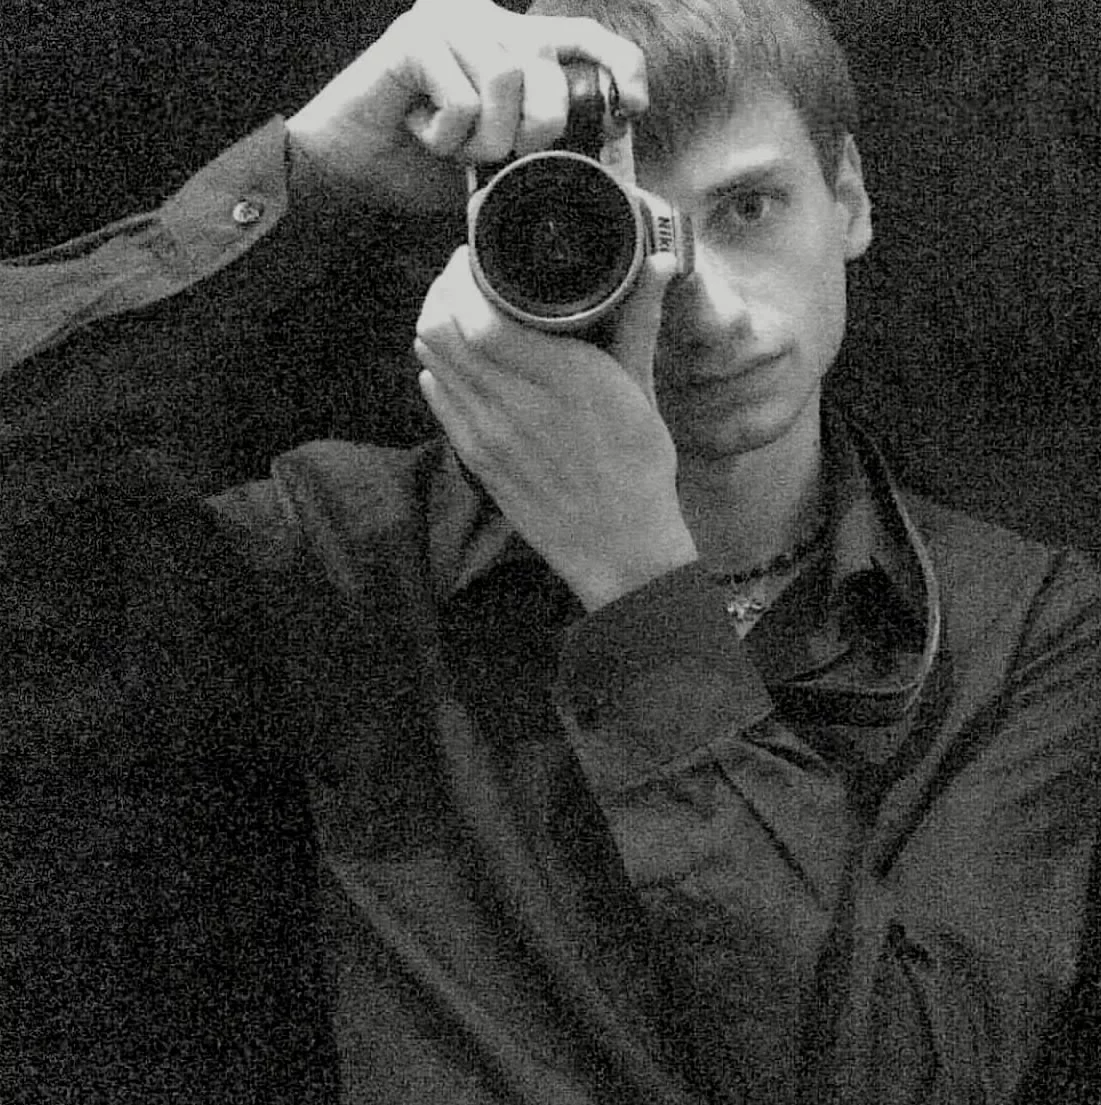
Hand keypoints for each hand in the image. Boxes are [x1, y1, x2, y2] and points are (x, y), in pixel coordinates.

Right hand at [286, 0, 646, 212]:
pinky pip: (461, 98)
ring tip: (453, 147)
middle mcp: (485, 17)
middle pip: (548, 67)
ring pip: (506, 80)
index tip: (631, 110)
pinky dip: (446, 136)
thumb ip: (542, 140)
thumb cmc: (421, 165)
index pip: (584, 37)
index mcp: (511, 40)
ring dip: (484, 138)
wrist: (348, 172)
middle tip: (496, 155)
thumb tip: (609, 144)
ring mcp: (448, 20)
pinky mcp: (414, 37)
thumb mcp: (498, 157)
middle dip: (534, 130)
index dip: (617, 68)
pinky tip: (422, 133)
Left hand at [415, 248, 697, 611]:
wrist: (618, 546)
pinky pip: (436, 397)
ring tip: (456, 310)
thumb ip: (639, 321)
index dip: (463, 276)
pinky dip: (437, 367)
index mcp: (563, 378)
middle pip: (442, 329)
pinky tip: (456, 357)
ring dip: (436, 326)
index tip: (474, 257)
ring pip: (431, 360)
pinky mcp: (475, 458)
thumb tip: (662, 264)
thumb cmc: (638, 468)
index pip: (480, 315)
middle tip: (460, 277)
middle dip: (442, 291)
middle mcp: (515, 404)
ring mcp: (488, 434)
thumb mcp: (641, 390)